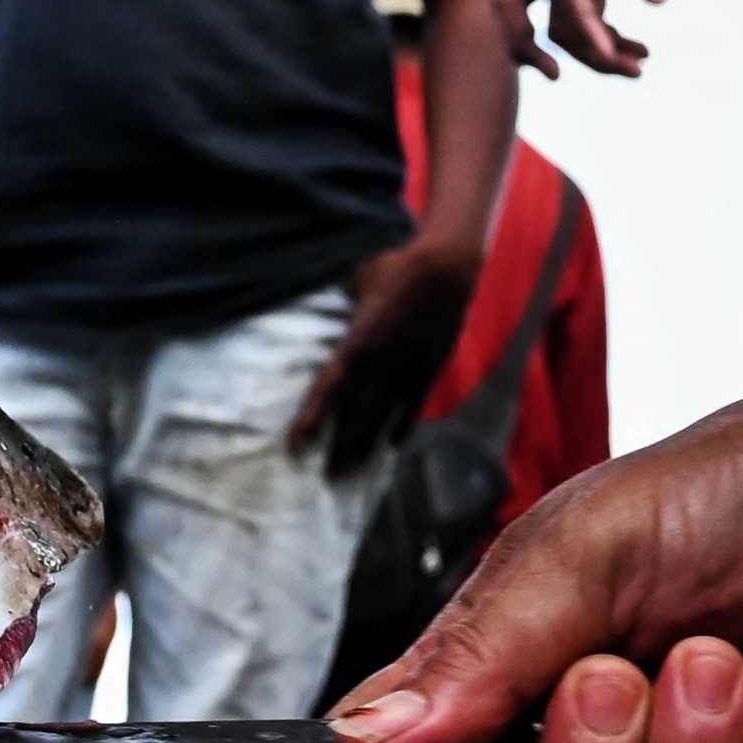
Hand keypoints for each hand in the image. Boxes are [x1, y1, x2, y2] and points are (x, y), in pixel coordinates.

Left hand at [295, 232, 484, 475]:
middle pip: (356, 412)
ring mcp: (408, 368)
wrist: (446, 269)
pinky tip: (392, 447)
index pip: (330, 387)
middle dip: (341, 446)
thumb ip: (336, 298)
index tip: (296, 444)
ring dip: (367, 445)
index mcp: (359, 339)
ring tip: (353, 471)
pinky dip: (402, 427)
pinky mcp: (429, 368)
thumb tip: (310, 290)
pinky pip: (413, 406)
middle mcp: (382, 361)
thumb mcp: (356, 278)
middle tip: (328, 476)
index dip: (313, 418)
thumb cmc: (396, 266)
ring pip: (383, 416)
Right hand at [520, 0, 713, 78]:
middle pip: (515, 2)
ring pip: (551, 14)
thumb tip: (655, 2)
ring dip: (584, 48)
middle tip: (603, 65)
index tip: (612, 56)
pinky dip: (599, 34)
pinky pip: (579, 8)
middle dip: (539, 47)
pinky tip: (638, 49)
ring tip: (638, 66)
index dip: (581, 25)